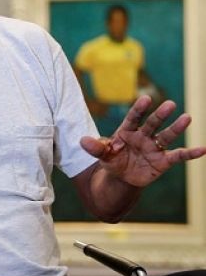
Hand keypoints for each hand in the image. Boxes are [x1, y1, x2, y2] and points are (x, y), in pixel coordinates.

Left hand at [80, 95, 205, 186]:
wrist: (121, 177)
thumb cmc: (112, 160)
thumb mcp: (102, 155)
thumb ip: (95, 148)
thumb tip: (82, 141)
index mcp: (126, 131)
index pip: (133, 118)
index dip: (139, 109)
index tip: (146, 98)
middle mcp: (143, 136)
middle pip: (152, 124)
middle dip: (160, 115)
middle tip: (170, 104)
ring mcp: (154, 148)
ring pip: (167, 136)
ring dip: (177, 128)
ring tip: (187, 117)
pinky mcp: (163, 161)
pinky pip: (178, 156)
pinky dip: (190, 153)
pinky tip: (202, 149)